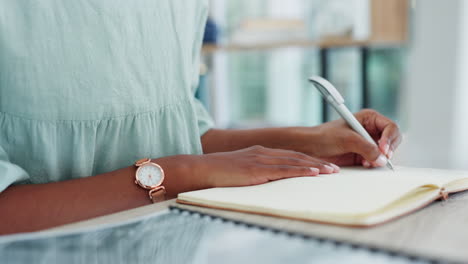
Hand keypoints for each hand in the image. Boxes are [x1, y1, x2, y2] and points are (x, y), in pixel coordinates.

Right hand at [195, 145, 338, 186]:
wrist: (203, 169)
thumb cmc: (219, 172)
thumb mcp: (242, 169)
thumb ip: (257, 171)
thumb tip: (269, 179)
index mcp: (261, 152)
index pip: (290, 155)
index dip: (309, 160)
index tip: (323, 165)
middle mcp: (264, 153)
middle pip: (297, 156)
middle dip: (317, 163)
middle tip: (334, 169)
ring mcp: (261, 160)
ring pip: (294, 162)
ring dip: (315, 167)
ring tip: (331, 171)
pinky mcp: (257, 169)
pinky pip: (284, 170)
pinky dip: (301, 171)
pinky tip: (313, 173)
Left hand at [304, 109, 401, 166]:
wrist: (311, 147)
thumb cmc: (325, 136)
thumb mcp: (347, 139)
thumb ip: (366, 147)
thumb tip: (382, 158)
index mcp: (369, 118)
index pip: (390, 127)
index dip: (389, 139)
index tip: (383, 149)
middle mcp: (371, 129)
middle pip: (392, 140)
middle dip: (388, 150)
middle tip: (381, 158)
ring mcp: (368, 142)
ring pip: (386, 152)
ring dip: (380, 158)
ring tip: (368, 161)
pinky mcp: (364, 154)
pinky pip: (377, 160)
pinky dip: (374, 163)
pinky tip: (364, 163)